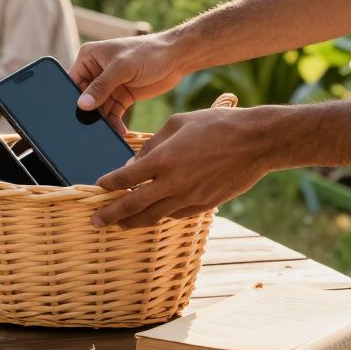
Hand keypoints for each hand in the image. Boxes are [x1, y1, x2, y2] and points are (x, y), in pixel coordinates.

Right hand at [71, 33, 187, 134]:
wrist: (176, 58)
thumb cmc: (148, 52)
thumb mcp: (122, 68)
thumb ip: (101, 87)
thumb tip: (82, 104)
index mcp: (89, 57)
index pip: (73, 81)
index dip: (73, 98)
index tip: (76, 115)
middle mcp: (96, 71)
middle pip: (86, 98)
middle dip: (90, 112)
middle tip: (93, 128)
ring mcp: (110, 85)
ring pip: (100, 108)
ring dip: (104, 121)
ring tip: (110, 132)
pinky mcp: (122, 95)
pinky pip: (113, 113)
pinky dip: (115, 122)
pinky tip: (120, 130)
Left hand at [91, 106, 275, 229]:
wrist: (255, 142)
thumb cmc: (216, 125)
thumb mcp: (177, 124)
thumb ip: (152, 145)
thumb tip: (133, 164)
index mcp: (164, 159)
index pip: (126, 178)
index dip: (108, 185)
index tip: (98, 188)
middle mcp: (174, 183)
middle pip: (134, 205)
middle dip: (112, 215)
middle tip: (95, 221)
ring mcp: (190, 197)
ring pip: (154, 216)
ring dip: (133, 222)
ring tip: (118, 225)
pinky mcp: (204, 205)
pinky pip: (175, 215)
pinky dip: (159, 216)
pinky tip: (151, 215)